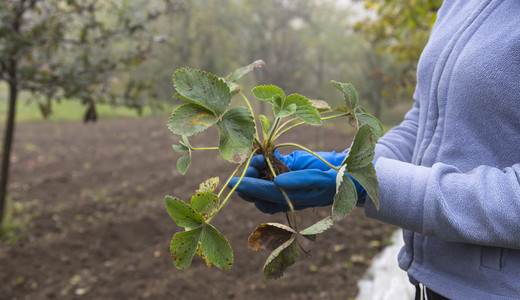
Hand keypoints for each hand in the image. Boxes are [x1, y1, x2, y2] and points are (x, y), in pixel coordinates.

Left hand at [228, 150, 365, 213]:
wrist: (349, 174)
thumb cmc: (336, 179)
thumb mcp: (320, 179)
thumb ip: (298, 180)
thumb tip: (276, 182)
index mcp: (291, 199)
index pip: (265, 194)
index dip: (248, 187)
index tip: (232, 181)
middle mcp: (284, 194)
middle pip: (257, 192)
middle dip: (248, 179)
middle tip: (249, 164)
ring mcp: (285, 184)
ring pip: (260, 183)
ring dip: (253, 171)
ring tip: (256, 158)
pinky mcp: (287, 172)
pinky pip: (268, 171)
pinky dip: (261, 164)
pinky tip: (261, 156)